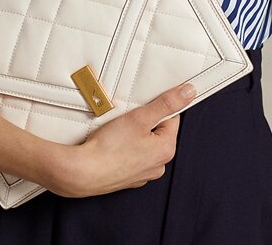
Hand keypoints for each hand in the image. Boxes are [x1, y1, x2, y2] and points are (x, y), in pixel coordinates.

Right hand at [42, 81, 196, 197]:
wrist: (82, 172)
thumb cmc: (110, 146)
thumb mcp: (140, 117)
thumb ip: (167, 103)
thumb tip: (189, 92)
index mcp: (166, 149)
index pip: (171, 117)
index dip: (155, 107)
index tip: (141, 106)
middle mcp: (159, 165)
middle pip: (157, 131)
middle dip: (143, 121)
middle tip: (127, 118)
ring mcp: (143, 174)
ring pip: (143, 143)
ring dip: (133, 134)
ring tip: (117, 131)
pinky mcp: (127, 178)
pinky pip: (131, 155)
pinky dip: (124, 148)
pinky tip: (112, 144)